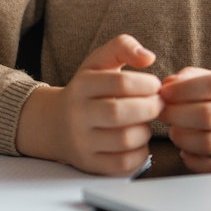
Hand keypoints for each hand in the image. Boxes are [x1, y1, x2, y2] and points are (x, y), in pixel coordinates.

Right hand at [16, 35, 161, 174]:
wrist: (53, 123)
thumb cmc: (86, 91)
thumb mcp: (98, 62)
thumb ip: (122, 47)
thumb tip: (148, 57)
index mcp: (81, 86)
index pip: (120, 83)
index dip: (147, 84)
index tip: (155, 86)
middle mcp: (77, 114)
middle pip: (121, 113)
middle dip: (150, 108)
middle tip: (158, 104)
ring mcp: (81, 142)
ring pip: (125, 140)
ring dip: (145, 131)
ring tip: (145, 122)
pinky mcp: (89, 164)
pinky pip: (123, 164)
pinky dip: (140, 153)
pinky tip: (138, 142)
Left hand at [158, 69, 210, 172]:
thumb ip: (196, 77)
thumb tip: (167, 84)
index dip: (184, 89)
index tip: (164, 93)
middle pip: (208, 115)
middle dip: (176, 114)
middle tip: (162, 113)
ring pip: (210, 144)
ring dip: (183, 138)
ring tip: (174, 131)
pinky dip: (194, 160)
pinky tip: (186, 150)